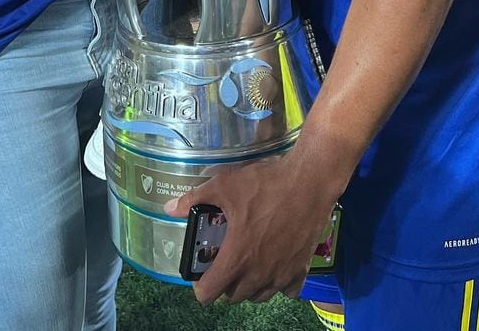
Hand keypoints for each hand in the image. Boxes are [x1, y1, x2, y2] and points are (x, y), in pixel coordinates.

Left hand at [166, 154, 336, 304]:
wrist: (309, 182)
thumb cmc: (265, 184)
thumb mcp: (224, 185)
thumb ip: (195, 198)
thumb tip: (169, 207)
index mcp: (236, 257)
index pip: (210, 293)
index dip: (200, 286)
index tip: (201, 273)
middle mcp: (258, 274)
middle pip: (234, 297)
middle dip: (225, 284)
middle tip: (225, 260)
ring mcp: (281, 275)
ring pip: (259, 296)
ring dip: (249, 286)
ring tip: (247, 263)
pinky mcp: (301, 269)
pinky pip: (286, 291)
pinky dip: (278, 284)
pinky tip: (275, 265)